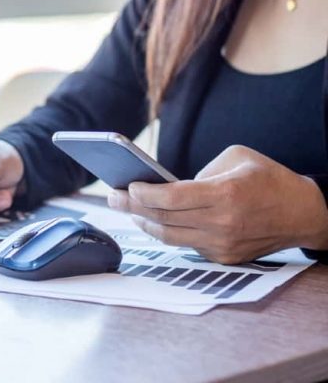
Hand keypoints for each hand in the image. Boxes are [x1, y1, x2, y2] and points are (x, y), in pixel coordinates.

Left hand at [107, 145, 327, 263]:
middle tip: (112, 197)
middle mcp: (222, 224)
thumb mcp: (236, 158)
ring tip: (127, 209)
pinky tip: (152, 220)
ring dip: (143, 223)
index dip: (143, 194)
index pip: (170, 199)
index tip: (127, 186)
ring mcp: (222, 245)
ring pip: (169, 237)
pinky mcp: (224, 257)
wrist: (304, 213)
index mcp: (225, 195)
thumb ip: (200, 171)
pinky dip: (167, 231)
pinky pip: (186, 244)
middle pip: (163, 219)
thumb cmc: (268, 179)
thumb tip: (167, 186)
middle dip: (131, 207)